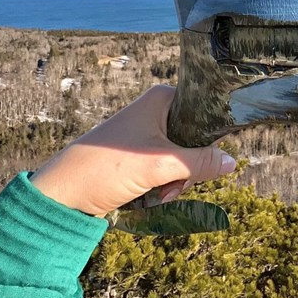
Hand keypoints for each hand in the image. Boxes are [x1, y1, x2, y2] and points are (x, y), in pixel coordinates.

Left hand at [31, 85, 235, 216]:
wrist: (65, 193)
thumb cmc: (109, 167)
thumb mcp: (161, 165)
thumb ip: (200, 163)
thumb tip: (232, 162)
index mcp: (162, 99)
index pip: (205, 111)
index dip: (209, 137)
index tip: (204, 160)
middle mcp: (156, 111)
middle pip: (196, 139)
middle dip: (190, 168)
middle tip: (175, 184)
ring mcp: (148, 134)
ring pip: (183, 158)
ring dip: (177, 181)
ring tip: (160, 194)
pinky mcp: (140, 155)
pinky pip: (168, 169)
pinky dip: (165, 185)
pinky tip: (154, 197)